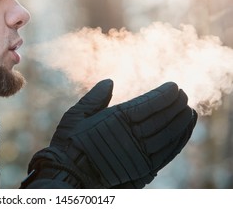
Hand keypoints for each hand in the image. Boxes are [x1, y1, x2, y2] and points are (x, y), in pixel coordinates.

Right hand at [24, 80, 196, 187]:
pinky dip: (179, 140)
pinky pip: (168, 153)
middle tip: (183, 94)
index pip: (148, 105)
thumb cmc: (69, 143)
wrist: (69, 176)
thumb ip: (94, 98)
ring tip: (189, 110)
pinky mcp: (144, 170)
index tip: (174, 86)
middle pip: (162, 118)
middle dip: (175, 105)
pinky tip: (185, 129)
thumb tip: (109, 82)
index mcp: (116, 121)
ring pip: (169, 135)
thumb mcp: (76, 116)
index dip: (163, 95)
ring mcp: (140, 155)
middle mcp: (131, 137)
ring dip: (182, 121)